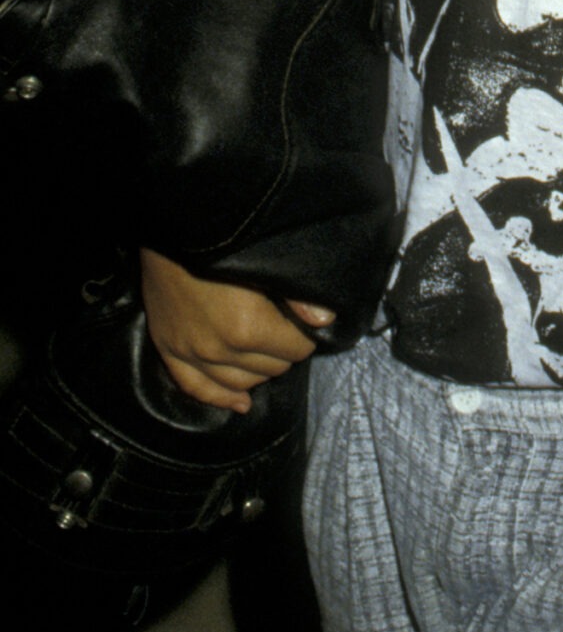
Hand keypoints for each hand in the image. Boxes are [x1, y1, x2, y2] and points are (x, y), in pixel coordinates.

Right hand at [139, 247, 333, 412]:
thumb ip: (297, 296)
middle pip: (270, 368)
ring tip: (267, 357)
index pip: (296, 350)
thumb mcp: (265, 262)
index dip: (303, 337)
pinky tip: (240, 404)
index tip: (302, 325)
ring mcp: (190, 353)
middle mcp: (218, 349)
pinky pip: (196, 388)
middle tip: (284, 333)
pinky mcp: (168, 350)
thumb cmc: (223, 240)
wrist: (171, 227)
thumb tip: (325, 321)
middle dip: (282, 353)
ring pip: (239, 384)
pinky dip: (221, 398)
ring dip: (258, 372)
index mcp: (248, 328)